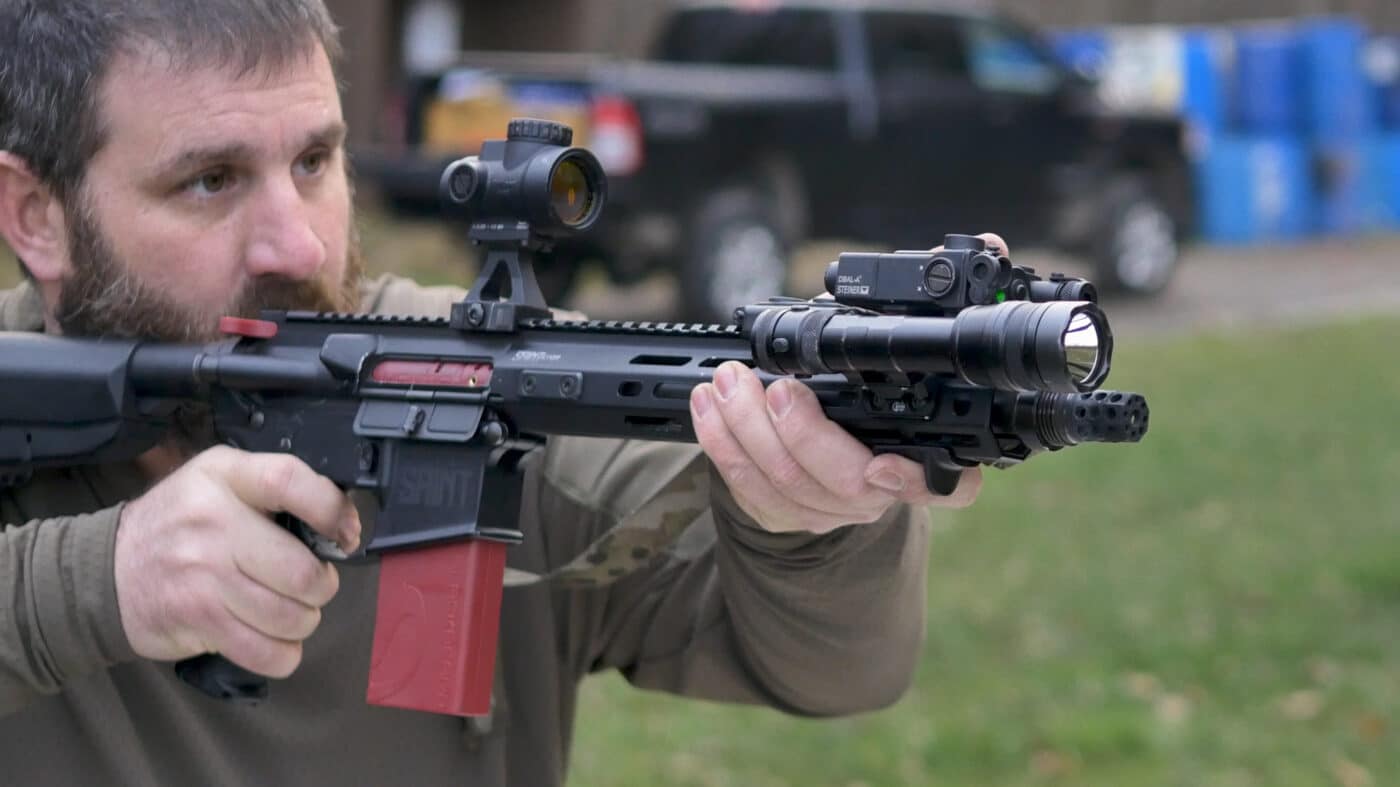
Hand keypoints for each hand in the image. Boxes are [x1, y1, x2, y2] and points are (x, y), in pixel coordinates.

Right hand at [113, 446, 360, 677]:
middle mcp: (213, 522)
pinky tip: (273, 640)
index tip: (345, 534)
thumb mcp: (218, 479)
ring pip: (290, 616)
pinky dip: (283, 654)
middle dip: (321, 587)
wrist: (104, 570)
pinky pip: (266, 652)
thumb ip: (273, 486)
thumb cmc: (180, 522)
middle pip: (302, 570)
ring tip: (290, 612)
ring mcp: (204, 575)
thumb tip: (341, 522)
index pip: (290, 480)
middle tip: (312, 587)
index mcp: (225, 476)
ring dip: (303, 622)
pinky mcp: (198, 620)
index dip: (332, 510)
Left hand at [688, 233, 1002, 533]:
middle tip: (777, 388)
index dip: (918, 481)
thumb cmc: (871, 386)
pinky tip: (706, 406)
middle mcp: (884, 490)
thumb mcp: (899, 339)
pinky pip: (748, 489)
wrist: (826, 447)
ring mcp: (833, 508)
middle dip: (804, 434)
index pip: (950, 485)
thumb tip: (985, 245)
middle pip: (846, 482)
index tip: (883, 465)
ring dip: (749, 431)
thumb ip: (935, 297)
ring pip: (789, 484)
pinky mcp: (784, 513)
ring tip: (727, 381)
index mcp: (929, 457)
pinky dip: (721, 445)